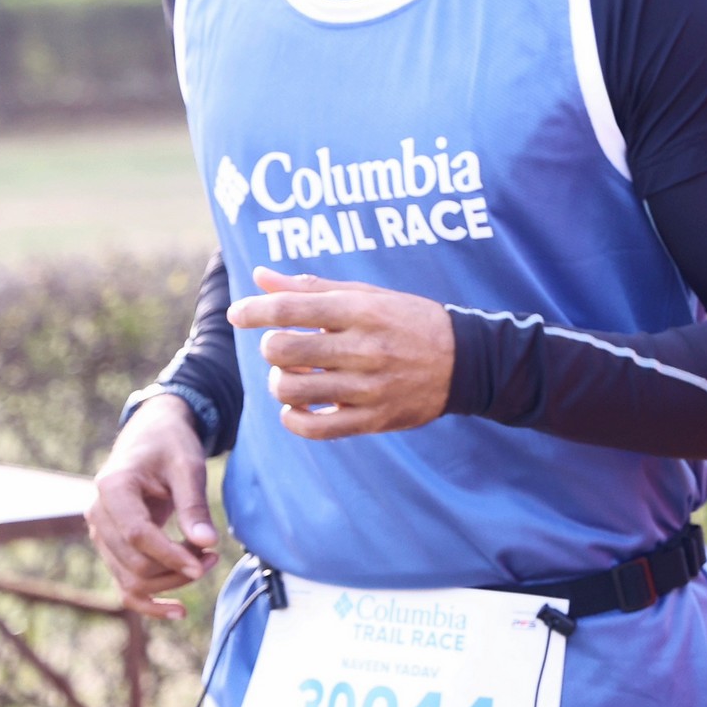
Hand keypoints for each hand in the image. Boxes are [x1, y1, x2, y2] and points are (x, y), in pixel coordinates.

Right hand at [88, 393, 217, 619]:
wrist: (151, 437)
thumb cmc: (171, 446)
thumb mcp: (188, 466)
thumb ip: (194, 505)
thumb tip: (207, 544)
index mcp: (112, 488)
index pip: (137, 535)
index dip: (171, 554)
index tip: (205, 562)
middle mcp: (98, 514)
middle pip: (133, 563)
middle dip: (177, 568)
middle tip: (213, 554)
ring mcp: (102, 535)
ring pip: (129, 580)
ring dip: (170, 582)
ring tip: (207, 562)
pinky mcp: (112, 549)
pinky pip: (124, 586)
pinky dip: (149, 603)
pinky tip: (179, 611)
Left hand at [226, 268, 456, 438]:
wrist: (466, 362)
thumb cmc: (409, 321)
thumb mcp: (367, 295)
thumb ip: (312, 288)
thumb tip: (259, 278)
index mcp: (362, 310)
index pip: (290, 307)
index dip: (253, 310)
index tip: (239, 314)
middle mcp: (364, 347)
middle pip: (283, 348)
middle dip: (271, 347)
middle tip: (283, 346)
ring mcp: (369, 387)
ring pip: (291, 389)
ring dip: (280, 382)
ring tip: (293, 376)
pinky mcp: (372, 419)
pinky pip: (312, 428)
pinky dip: (293, 418)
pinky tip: (299, 406)